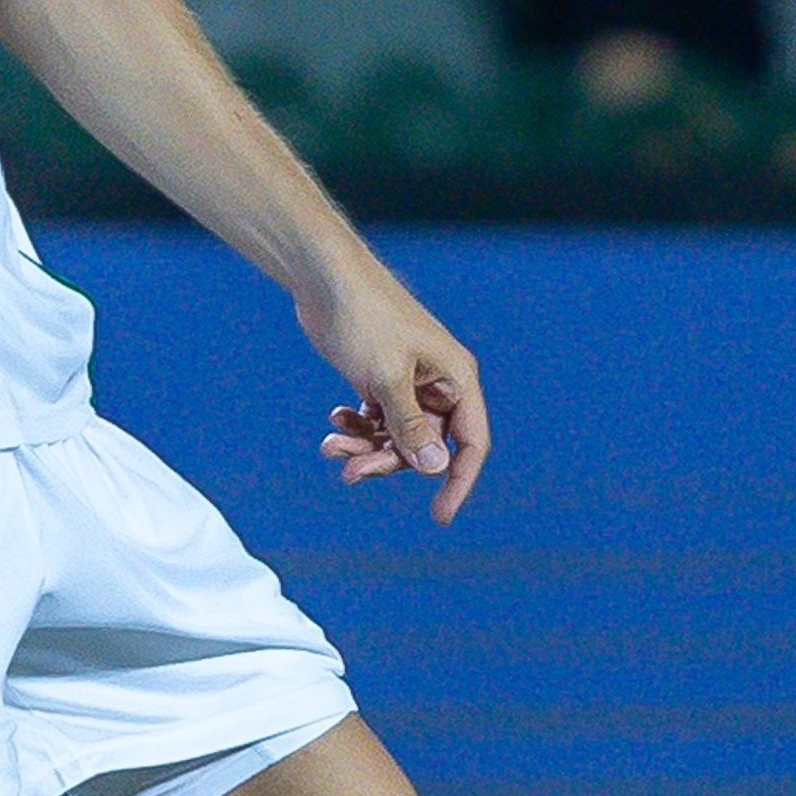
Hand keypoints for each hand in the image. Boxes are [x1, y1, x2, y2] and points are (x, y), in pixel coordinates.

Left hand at [304, 273, 489, 524]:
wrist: (324, 278)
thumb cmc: (364, 318)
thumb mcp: (386, 378)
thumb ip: (409, 426)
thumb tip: (435, 467)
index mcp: (456, 378)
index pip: (471, 443)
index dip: (458, 481)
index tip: (438, 516)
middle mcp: (438, 383)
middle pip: (425, 446)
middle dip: (388, 462)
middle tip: (349, 471)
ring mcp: (409, 382)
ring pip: (396, 436)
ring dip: (366, 448)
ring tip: (330, 445)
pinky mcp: (381, 379)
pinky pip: (377, 420)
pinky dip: (357, 427)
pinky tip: (335, 420)